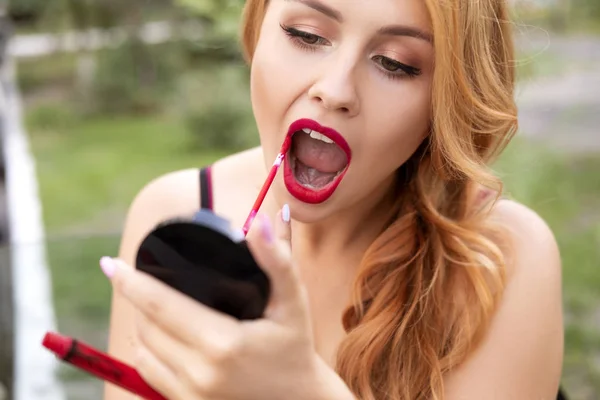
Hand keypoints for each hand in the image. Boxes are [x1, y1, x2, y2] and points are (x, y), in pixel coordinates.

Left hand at [100, 205, 353, 399]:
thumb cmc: (295, 347)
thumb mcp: (293, 302)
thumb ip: (277, 261)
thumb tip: (260, 221)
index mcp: (222, 343)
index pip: (160, 305)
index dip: (130, 281)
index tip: (109, 263)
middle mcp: (200, 371)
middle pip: (147, 325)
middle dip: (139, 296)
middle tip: (142, 275)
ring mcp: (191, 393)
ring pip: (144, 349)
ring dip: (142, 321)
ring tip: (150, 300)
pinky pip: (150, 372)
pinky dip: (146, 349)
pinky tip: (156, 334)